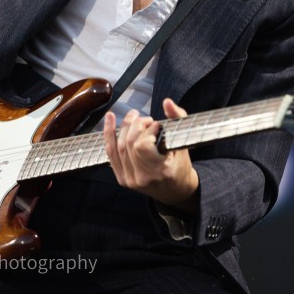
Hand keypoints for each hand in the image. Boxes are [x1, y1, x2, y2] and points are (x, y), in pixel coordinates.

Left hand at [104, 98, 199, 212]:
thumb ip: (178, 118)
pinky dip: (109, 134)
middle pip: (129, 144)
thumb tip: (167, 102)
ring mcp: (129, 180)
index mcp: (160, 172)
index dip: (148, 131)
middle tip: (148, 120)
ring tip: (133, 116)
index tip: (158, 126)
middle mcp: (142, 178)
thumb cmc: (181, 165)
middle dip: (137, 125)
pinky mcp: (122, 179)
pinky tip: (110, 119)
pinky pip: (111, 154)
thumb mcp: (184, 142)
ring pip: (118, 147)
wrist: (175, 191)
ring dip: (124, 126)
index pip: (143, 146)